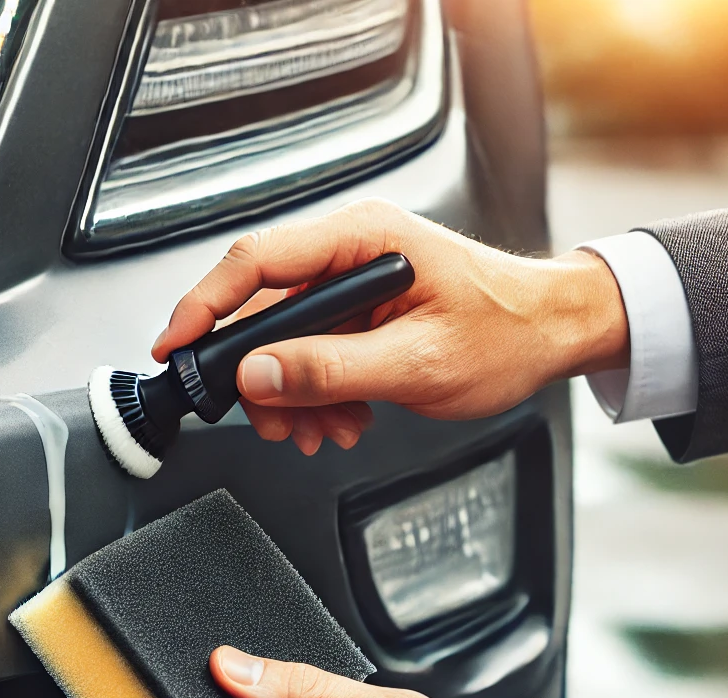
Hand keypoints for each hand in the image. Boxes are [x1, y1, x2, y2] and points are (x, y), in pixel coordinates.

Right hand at [151, 199, 629, 454]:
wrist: (553, 333)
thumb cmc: (508, 331)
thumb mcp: (417, 363)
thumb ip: (331, 370)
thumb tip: (260, 376)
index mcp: (362, 237)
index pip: (255, 261)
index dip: (203, 305)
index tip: (174, 345)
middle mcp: (351, 248)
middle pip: (262, 308)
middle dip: (261, 376)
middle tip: (271, 422)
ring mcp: (353, 278)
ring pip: (285, 339)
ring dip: (294, 394)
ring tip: (323, 429)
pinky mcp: (360, 308)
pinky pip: (312, 350)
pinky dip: (317, 392)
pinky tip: (341, 418)